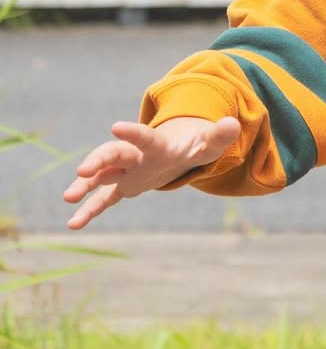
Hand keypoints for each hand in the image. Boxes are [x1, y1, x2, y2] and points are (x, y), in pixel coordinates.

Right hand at [62, 117, 240, 230]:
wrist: (177, 150)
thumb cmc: (194, 145)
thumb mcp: (209, 142)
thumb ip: (219, 135)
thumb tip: (234, 124)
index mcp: (156, 144)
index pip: (143, 137)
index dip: (132, 133)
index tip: (116, 127)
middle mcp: (136, 155)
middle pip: (113, 154)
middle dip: (98, 160)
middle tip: (83, 170)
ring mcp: (126, 171)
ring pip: (101, 176)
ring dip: (85, 186)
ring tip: (68, 198)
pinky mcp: (123, 186)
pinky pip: (104, 199)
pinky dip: (89, 211)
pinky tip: (73, 225)